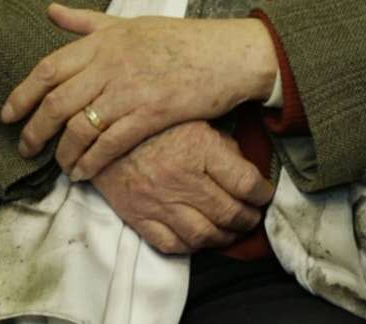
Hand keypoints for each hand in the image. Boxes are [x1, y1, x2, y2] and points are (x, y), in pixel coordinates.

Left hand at [1, 4, 277, 172]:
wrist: (225, 54)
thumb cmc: (179, 39)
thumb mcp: (130, 22)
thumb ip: (88, 22)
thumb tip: (51, 10)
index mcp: (103, 40)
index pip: (48, 68)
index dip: (22, 94)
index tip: (8, 114)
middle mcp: (110, 63)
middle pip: (56, 102)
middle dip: (34, 131)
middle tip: (25, 148)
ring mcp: (129, 90)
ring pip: (78, 127)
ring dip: (62, 153)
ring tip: (58, 166)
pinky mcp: (149, 114)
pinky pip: (108, 145)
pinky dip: (90, 163)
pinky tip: (83, 173)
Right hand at [90, 120, 273, 253]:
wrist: (101, 130)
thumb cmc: (154, 121)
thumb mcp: (194, 117)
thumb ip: (221, 144)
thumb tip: (245, 170)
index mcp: (200, 148)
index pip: (245, 183)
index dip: (262, 192)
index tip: (264, 192)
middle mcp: (183, 179)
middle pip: (229, 213)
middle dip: (249, 219)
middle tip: (253, 215)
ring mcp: (160, 202)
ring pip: (205, 236)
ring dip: (225, 237)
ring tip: (232, 230)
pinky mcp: (140, 218)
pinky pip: (174, 245)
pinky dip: (193, 247)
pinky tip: (201, 238)